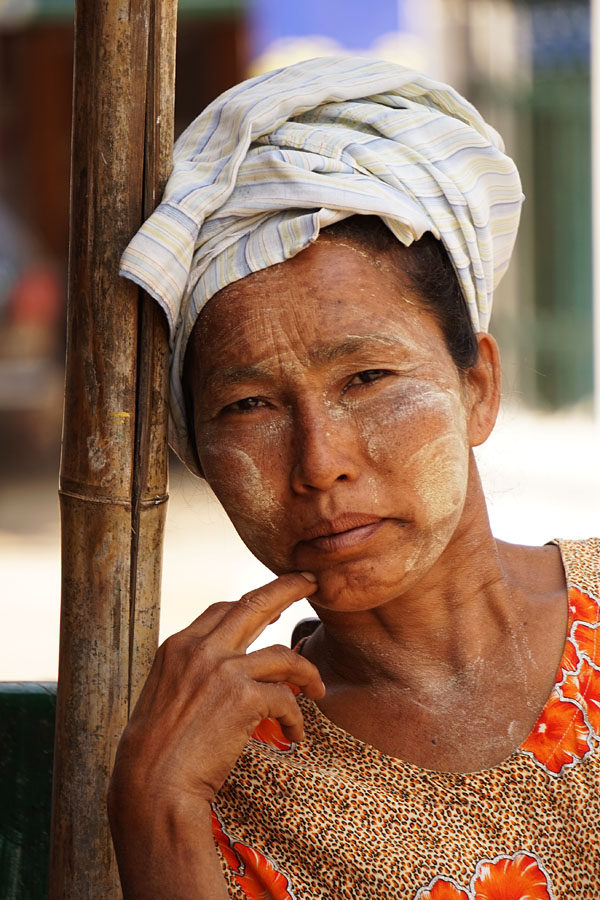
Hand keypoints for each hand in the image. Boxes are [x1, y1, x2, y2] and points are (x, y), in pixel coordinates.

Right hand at [109, 572, 322, 809]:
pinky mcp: (244, 698)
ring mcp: (223, 671)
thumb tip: (224, 671)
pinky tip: (295, 735)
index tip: (273, 607)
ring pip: (284, 655)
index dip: (252, 604)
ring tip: (317, 689)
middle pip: (254, 604)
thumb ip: (192, 672)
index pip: (222, 609)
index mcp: (178, 645)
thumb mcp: (164, 693)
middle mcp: (201, 649)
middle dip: (288, 587)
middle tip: (311, 582)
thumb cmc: (156, 751)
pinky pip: (286, 699)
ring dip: (307, 672)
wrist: (151, 784)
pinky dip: (296, 719)